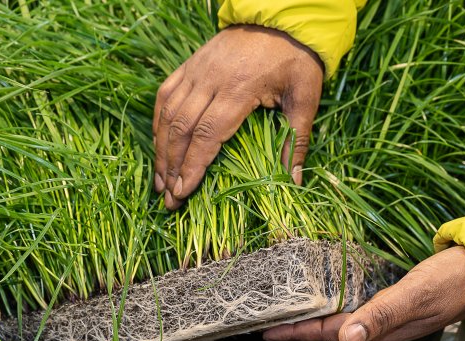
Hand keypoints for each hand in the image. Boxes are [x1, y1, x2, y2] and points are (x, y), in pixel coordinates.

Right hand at [153, 25, 323, 209]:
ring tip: (160, 181)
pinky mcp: (190, 65)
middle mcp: (210, 80)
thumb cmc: (296, 60)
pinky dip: (158, 123)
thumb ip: (296, 139)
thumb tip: (294, 181)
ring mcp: (196, 71)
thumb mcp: (305, 97)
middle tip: (168, 198)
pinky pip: (165, 95)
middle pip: (182, 128)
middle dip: (171, 166)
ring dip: (161, 149)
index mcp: (239, 89)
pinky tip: (158, 146)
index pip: (208, 134)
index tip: (183, 191)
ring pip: (168, 113)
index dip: (193, 165)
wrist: (280, 18)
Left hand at [262, 246, 464, 340]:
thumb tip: (344, 339)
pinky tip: (329, 302)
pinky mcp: (396, 304)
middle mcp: (382, 329)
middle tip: (267, 325)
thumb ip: (381, 315)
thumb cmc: (453, 280)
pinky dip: (335, 311)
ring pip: (341, 327)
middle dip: (297, 333)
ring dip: (313, 325)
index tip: (266, 331)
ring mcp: (389, 318)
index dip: (296, 333)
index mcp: (382, 329)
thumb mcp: (416, 294)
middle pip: (329, 336)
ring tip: (288, 318)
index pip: (328, 334)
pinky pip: (356, 313)